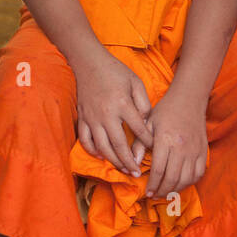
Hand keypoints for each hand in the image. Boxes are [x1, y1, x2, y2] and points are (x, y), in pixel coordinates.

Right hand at [74, 49, 153, 177]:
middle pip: (118, 144)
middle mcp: (106, 114)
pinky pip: (85, 139)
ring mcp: (92, 118)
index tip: (154, 150)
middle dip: (129, 161)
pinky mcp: (82, 118)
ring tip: (123, 169)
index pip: (138, 129)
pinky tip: (102, 156)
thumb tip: (147, 122)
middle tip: (137, 174)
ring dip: (113, 161)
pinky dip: (93, 151)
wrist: (89, 63)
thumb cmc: (115, 71)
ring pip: (102, 146)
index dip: (147, 141)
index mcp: (122, 104)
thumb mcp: (135, 82)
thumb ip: (143, 103)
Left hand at [139, 84, 207, 202]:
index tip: (147, 192)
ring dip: (175, 190)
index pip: (159, 170)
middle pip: (172, 178)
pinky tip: (180, 184)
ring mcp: (194, 150)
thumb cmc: (165, 111)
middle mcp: (181, 147)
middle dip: (162, 191)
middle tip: (155, 196)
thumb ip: (139, 144)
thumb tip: (133, 165)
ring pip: (186, 179)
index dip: (152, 184)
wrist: (189, 99)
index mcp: (166, 140)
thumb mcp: (148, 124)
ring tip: (166, 192)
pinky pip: (198, 173)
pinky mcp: (203, 151)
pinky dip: (190, 182)